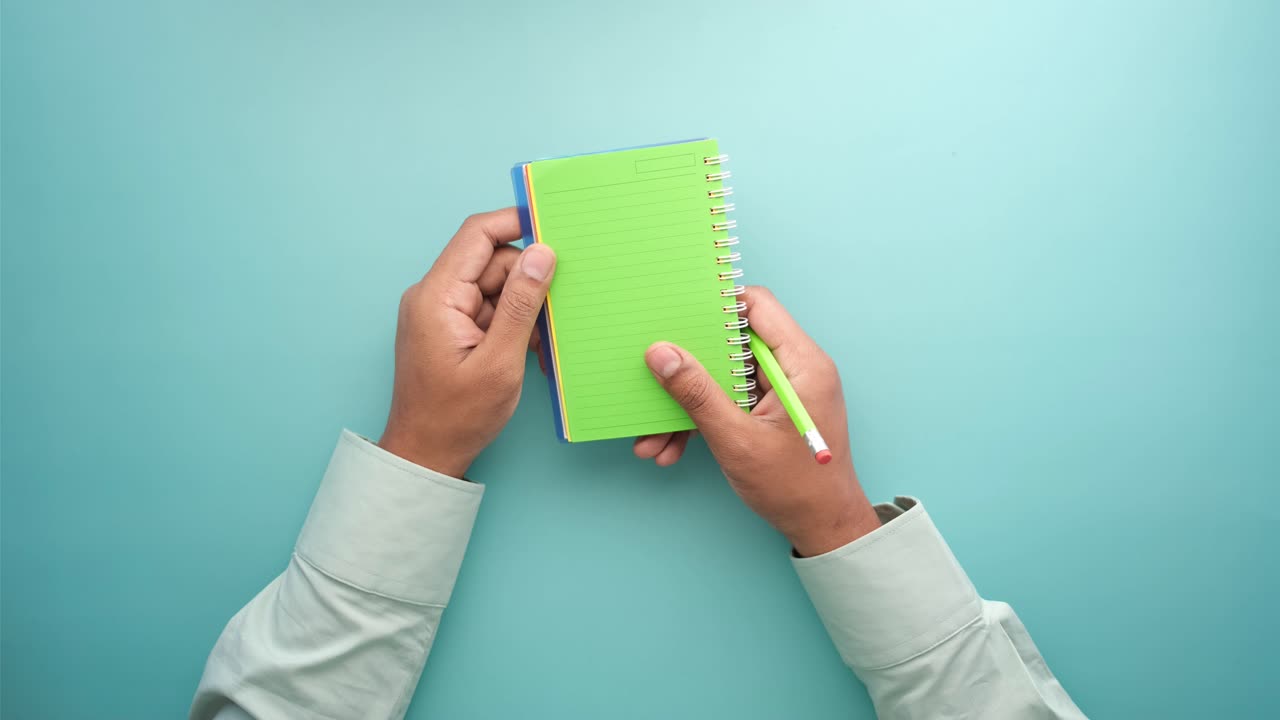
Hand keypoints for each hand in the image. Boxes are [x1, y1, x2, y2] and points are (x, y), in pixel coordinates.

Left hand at [379, 209, 555, 477]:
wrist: (425, 455)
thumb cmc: (457, 417)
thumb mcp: (500, 361)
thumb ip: (523, 304)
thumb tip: (542, 253)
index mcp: (437, 296)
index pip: (477, 235)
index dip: (516, 222)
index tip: (555, 224)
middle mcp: (434, 295)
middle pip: (491, 261)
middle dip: (528, 279)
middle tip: (558, 307)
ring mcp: (441, 311)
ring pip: (495, 286)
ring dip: (524, 307)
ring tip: (539, 343)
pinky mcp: (450, 327)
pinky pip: (489, 308)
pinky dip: (512, 323)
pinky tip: (527, 350)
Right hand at [636, 287, 880, 555]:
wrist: (824, 529)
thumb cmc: (796, 488)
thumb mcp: (737, 441)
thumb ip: (698, 394)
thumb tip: (661, 353)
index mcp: (801, 364)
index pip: (757, 306)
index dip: (715, 305)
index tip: (675, 316)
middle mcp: (795, 369)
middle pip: (732, 343)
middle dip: (688, 368)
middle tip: (651, 376)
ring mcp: (781, 390)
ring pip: (723, 378)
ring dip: (687, 404)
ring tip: (652, 436)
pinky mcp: (769, 410)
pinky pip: (728, 401)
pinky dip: (701, 420)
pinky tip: (670, 448)